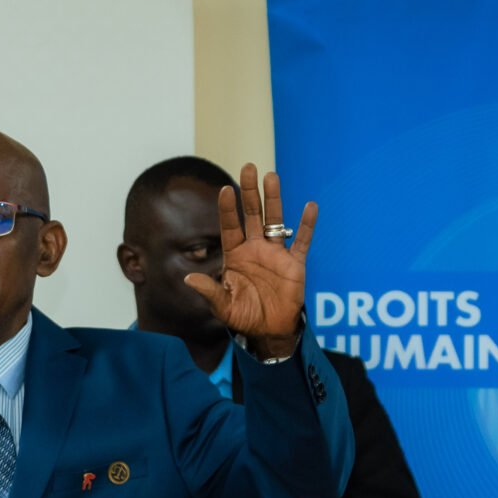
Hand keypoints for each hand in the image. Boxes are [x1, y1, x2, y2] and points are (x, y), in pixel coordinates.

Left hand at [181, 162, 316, 357]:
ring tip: (271, 176)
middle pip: (252, 214)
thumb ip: (209, 292)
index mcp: (235, 255)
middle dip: (250, 192)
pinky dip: (306, 225)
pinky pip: (301, 241)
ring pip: (275, 220)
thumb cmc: (244, 317)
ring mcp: (276, 254)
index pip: (230, 226)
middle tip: (248, 167)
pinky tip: (309, 206)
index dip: (228, 209)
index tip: (225, 189)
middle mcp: (255, 249)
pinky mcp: (294, 264)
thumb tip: (187, 280)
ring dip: (274, 199)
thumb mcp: (222, 306)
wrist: (270, 331)